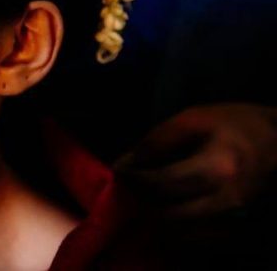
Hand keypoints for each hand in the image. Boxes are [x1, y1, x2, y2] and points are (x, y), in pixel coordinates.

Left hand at [115, 103, 276, 218]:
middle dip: (143, 202)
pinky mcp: (237, 228)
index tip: (120, 172)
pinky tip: (168, 205)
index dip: (134, 179)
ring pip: (181, 232)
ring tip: (147, 194)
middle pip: (168, 215)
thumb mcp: (193, 119)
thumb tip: (124, 164)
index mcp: (218, 169)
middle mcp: (227, 201)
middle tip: (130, 186)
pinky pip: (196, 238)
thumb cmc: (236, 124)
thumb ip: (156, 141)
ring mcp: (235, 219)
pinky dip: (176, 225)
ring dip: (157, 216)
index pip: (161, 183)